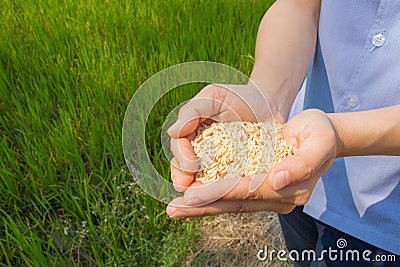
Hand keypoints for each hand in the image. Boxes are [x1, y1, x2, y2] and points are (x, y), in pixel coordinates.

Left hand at [166, 109, 338, 216]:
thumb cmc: (320, 134)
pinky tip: (192, 198)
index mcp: (290, 188)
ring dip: (202, 206)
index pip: (248, 192)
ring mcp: (268, 196)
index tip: (192, 195)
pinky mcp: (260, 188)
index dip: (219, 192)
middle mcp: (277, 198)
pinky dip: (212, 197)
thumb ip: (301, 164)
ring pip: (230, 202)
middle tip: (174, 209)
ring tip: (176, 208)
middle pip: (234, 203)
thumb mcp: (318, 141)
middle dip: (202, 206)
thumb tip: (275, 181)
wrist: (322, 135)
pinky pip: (232, 195)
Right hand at [167, 83, 281, 191]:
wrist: (269, 104)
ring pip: (203, 183)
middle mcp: (201, 154)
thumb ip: (192, 111)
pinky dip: (224, 194)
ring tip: (200, 200)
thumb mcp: (214, 97)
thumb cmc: (239, 97)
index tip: (189, 166)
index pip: (179, 150)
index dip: (181, 160)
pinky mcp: (237, 175)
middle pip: (185, 171)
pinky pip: (228, 187)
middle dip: (183, 180)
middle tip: (187, 187)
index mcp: (191, 136)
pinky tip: (225, 200)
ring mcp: (219, 166)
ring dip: (200, 193)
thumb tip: (172, 132)